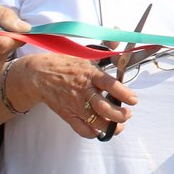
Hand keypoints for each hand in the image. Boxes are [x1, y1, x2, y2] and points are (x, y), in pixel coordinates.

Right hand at [7, 51, 136, 138]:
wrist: (39, 74)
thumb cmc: (65, 64)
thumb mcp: (85, 54)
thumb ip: (105, 50)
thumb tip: (118, 40)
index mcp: (90, 74)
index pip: (110, 85)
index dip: (124, 94)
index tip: (134, 100)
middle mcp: (84, 90)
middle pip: (104, 108)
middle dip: (119, 115)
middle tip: (127, 115)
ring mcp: (75, 104)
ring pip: (95, 121)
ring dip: (110, 127)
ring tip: (119, 126)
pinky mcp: (67, 114)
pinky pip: (81, 129)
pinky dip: (92, 133)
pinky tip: (99, 130)